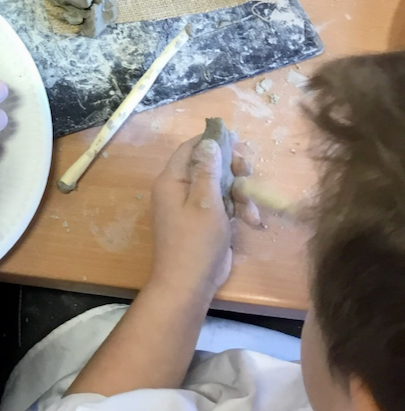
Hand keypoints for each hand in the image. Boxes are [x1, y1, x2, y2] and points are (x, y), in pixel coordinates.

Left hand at [149, 135, 239, 299]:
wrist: (189, 283)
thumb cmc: (196, 242)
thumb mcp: (205, 202)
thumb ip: (208, 171)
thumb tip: (208, 142)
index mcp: (172, 180)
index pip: (191, 148)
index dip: (213, 141)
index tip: (238, 141)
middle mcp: (179, 189)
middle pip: (209, 164)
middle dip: (232, 169)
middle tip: (248, 173)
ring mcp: (191, 205)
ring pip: (220, 185)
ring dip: (240, 194)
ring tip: (249, 210)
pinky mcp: (204, 219)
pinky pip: (222, 204)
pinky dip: (237, 209)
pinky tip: (251, 221)